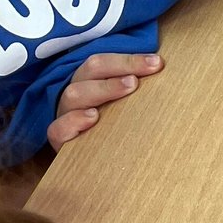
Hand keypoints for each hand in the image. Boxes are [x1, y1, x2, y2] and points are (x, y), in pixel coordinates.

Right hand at [48, 52, 164, 149]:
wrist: (90, 163)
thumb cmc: (112, 125)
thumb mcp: (123, 103)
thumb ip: (136, 88)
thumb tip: (164, 72)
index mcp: (90, 79)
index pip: (104, 61)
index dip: (129, 60)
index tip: (157, 63)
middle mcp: (77, 93)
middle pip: (89, 70)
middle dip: (119, 68)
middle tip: (142, 77)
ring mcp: (65, 115)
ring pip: (74, 95)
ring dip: (102, 89)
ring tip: (128, 88)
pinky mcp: (60, 140)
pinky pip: (57, 128)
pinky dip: (74, 121)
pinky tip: (93, 118)